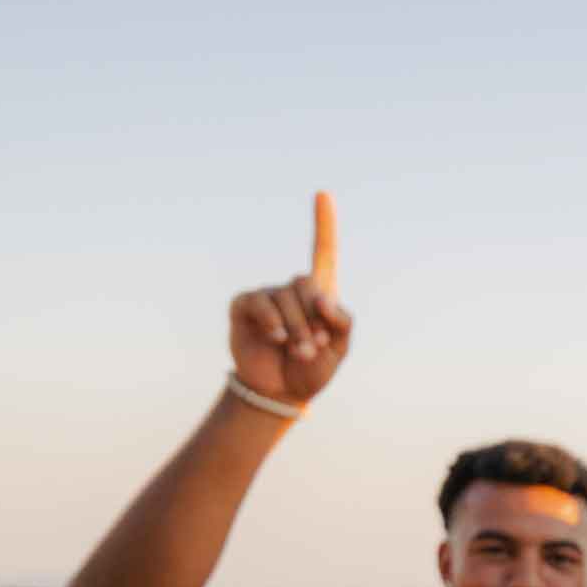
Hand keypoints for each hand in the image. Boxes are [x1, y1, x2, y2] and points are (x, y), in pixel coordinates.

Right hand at [224, 190, 352, 410]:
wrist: (282, 392)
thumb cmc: (313, 368)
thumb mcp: (340, 349)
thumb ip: (342, 322)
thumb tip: (324, 298)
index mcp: (318, 293)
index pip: (322, 252)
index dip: (323, 224)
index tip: (322, 194)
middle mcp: (291, 289)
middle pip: (305, 284)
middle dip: (313, 319)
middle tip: (315, 347)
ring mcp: (266, 297)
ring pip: (283, 298)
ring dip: (296, 327)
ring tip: (299, 351)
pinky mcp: (244, 308)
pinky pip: (257, 303)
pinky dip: (270, 320)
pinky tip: (277, 337)